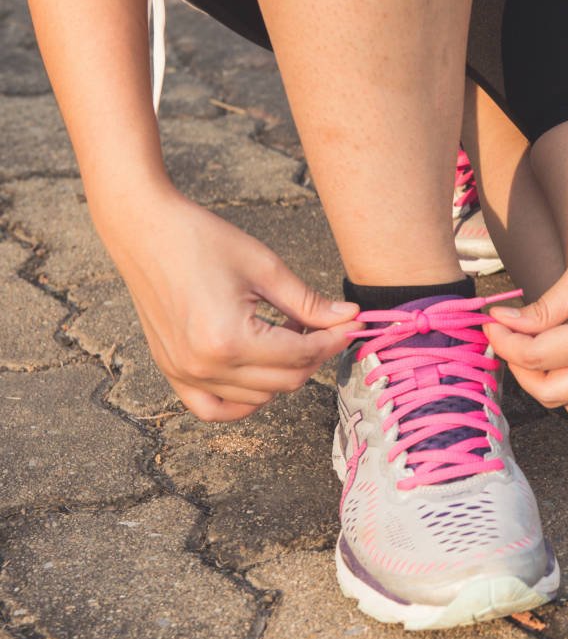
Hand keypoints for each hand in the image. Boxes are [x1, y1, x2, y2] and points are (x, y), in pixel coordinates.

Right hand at [100, 189, 361, 421]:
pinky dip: (243, 400)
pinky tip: (260, 372)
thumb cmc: (202, 240)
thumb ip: (309, 302)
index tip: (352, 325)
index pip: (301, 355)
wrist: (145, 230)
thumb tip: (350, 318)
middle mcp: (205, 366)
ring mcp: (184, 374)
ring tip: (286, 333)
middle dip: (314, 355)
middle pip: (285, 381)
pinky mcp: (172, 372)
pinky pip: (214, 408)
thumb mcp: (265, 268)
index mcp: (229, 339)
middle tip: (323, 324)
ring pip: (258, 397)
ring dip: (283, 372)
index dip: (333, 340)